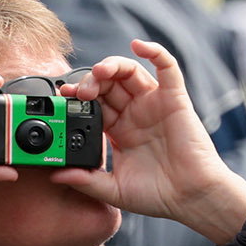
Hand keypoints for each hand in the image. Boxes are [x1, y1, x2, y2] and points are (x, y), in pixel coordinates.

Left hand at [51, 40, 245, 242]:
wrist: (191, 199)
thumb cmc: (157, 195)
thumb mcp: (113, 189)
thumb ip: (85, 180)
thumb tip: (55, 175)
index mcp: (119, 130)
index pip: (93, 104)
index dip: (77, 97)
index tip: (62, 98)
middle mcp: (134, 113)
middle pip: (108, 85)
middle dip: (90, 82)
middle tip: (79, 92)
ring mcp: (154, 104)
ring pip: (130, 72)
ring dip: (112, 66)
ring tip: (99, 73)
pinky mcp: (175, 99)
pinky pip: (167, 68)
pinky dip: (155, 52)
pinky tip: (139, 46)